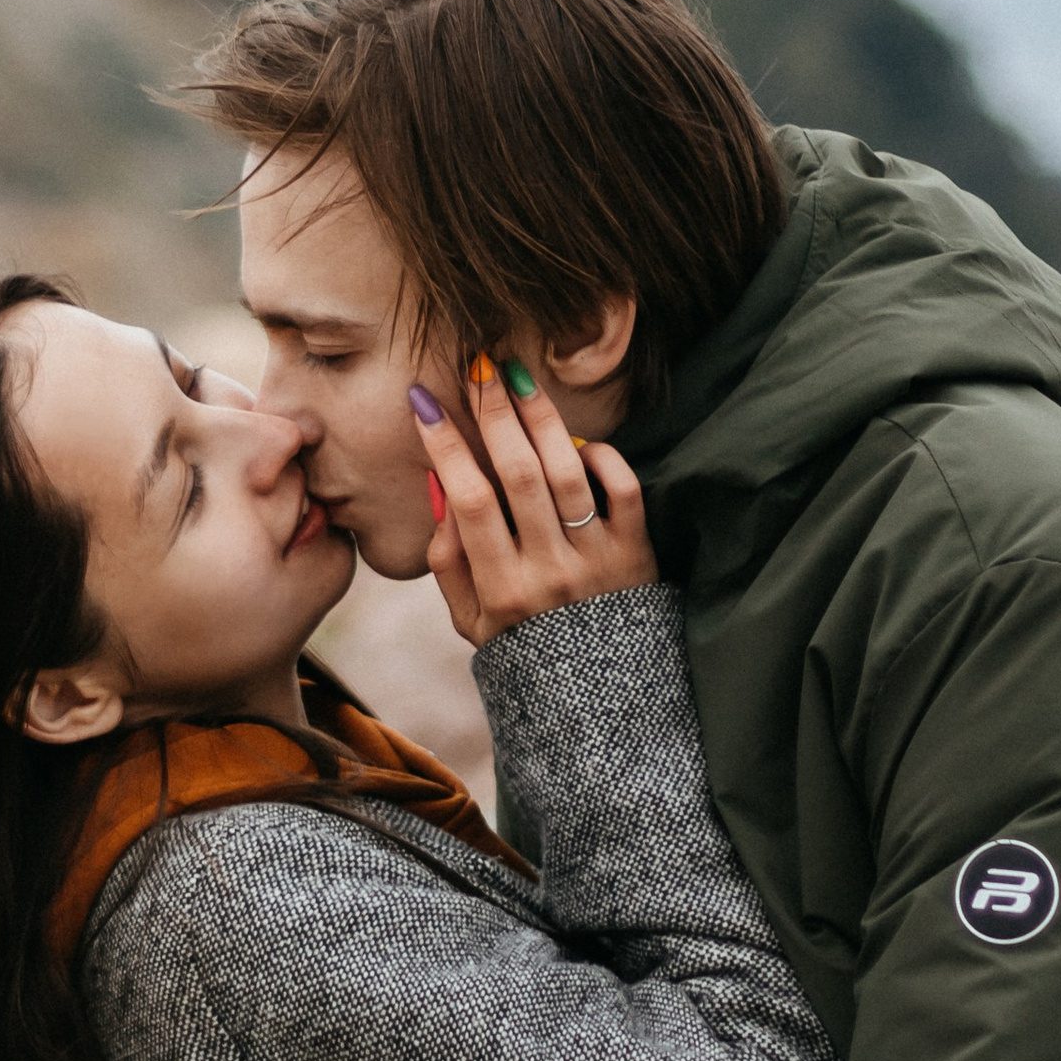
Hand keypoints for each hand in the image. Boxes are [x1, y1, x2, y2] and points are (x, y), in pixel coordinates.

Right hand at [413, 356, 653, 647]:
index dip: (445, 447)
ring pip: (568, 473)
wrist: (605, 695)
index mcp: (501, 590)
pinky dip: (602, 455)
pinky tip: (577, 439)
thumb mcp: (471, 621)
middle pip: (519, 475)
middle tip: (478, 366)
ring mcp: (596, 559)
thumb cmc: (527, 648)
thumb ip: (449, 563)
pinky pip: (623, 488)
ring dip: (541, 417)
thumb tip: (440, 490)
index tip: (423, 402)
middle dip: (493, 413)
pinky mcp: (637, 551)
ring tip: (518, 376)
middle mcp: (549, 572)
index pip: (468, 501)